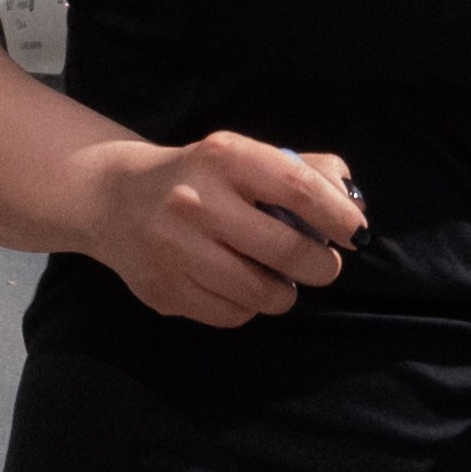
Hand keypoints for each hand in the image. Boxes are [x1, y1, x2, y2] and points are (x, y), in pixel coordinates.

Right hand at [85, 131, 364, 328]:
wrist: (114, 199)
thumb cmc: (199, 177)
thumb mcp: (243, 156)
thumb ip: (303, 171)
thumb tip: (351, 204)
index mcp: (223, 158)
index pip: (297, 189)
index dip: (338, 216)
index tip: (356, 234)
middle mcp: (195, 202)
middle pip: (286, 250)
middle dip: (321, 266)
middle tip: (323, 266)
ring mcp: (174, 250)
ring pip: (262, 293)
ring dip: (285, 292)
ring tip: (279, 279)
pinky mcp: (163, 290)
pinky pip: (232, 315)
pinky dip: (249, 307)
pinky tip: (239, 287)